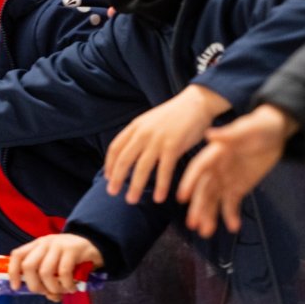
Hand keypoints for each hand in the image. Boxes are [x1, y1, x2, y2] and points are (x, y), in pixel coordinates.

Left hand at [6, 235, 103, 302]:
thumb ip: (49, 280)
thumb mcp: (55, 265)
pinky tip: (72, 288)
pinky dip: (66, 286)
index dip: (13, 272)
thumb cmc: (71, 258)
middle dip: (35, 286)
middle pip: (28, 266)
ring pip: (45, 272)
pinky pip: (63, 273)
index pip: (17, 255)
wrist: (94, 244)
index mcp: (37, 246)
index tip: (16, 287)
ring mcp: (58, 245)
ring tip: (63, 291)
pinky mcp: (73, 250)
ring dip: (53, 288)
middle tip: (47, 293)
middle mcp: (45, 243)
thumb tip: (49, 296)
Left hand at [103, 85, 229, 204]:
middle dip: (116, 179)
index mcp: (135, 126)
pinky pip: (164, 171)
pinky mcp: (173, 146)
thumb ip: (139, 134)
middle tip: (112, 193)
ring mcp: (157, 140)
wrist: (196, 103)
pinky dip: (160, 186)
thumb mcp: (150, 120)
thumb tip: (129, 152)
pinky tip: (158, 198)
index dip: (109, 164)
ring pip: (141, 168)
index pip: (115, 148)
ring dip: (135, 187)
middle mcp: (143, 133)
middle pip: (124, 160)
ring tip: (131, 201)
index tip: (107, 177)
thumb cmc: (174, 115)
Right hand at [179, 105, 296, 236]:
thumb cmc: (261, 126)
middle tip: (194, 224)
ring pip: (214, 200)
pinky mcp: (238, 187)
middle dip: (199, 207)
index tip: (182, 197)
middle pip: (204, 189)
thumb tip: (209, 134)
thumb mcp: (249, 128)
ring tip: (206, 232)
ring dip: (209, 215)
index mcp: (215, 152)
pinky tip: (233, 227)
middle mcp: (216, 168)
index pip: (199, 168)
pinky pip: (231, 204)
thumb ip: (230, 134)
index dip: (190, 181)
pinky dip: (231, 216)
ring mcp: (226, 179)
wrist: (275, 132)